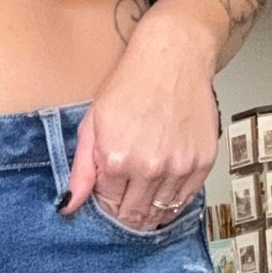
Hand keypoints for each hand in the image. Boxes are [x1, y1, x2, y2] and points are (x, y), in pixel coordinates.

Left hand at [64, 0, 222, 231]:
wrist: (174, 57)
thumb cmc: (131, 85)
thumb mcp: (93, 124)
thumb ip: (81, 169)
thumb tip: (69, 205)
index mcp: (116, 159)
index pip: (109, 206)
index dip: (107, 203)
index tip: (111, 195)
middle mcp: (149, 168)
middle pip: (135, 215)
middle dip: (127, 215)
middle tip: (127, 205)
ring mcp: (178, 166)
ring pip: (160, 213)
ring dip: (150, 213)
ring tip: (145, 200)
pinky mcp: (202, 162)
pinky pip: (185, 199)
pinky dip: (173, 202)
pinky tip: (164, 192)